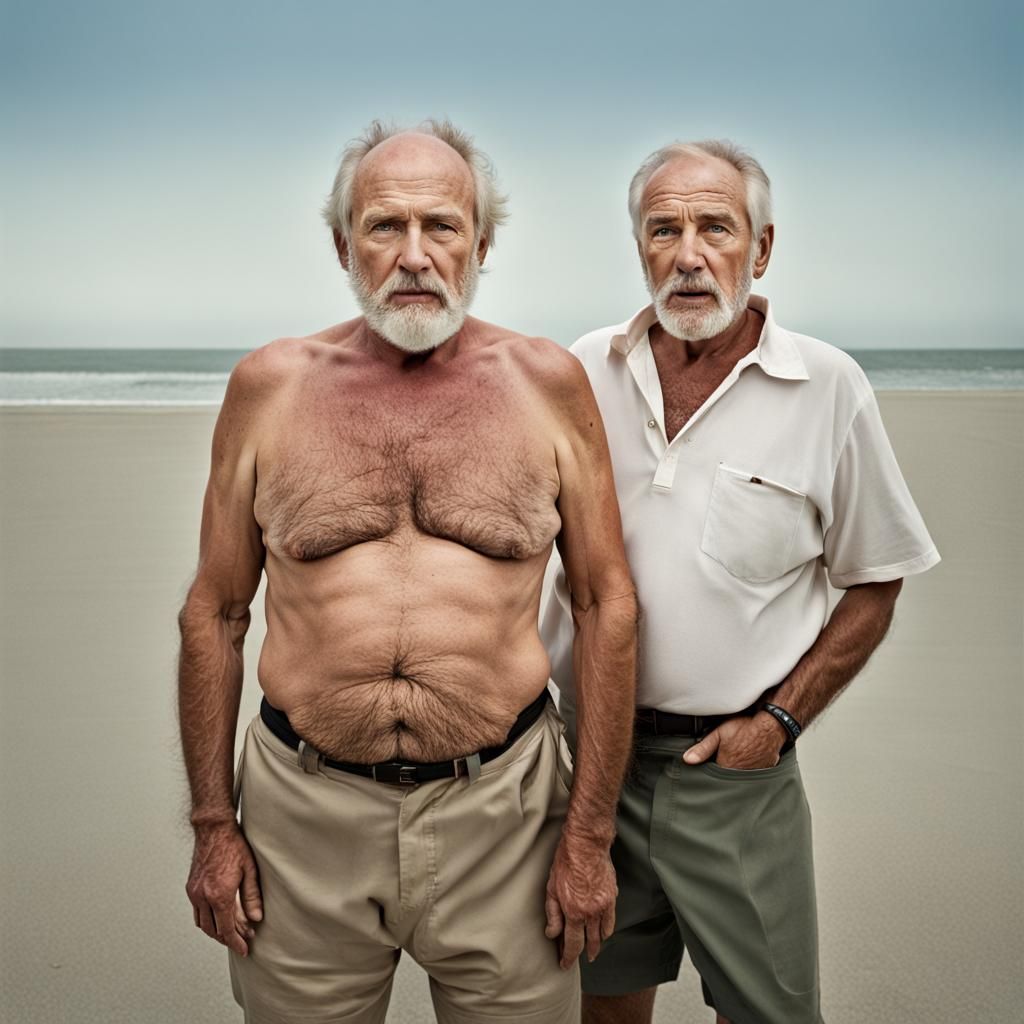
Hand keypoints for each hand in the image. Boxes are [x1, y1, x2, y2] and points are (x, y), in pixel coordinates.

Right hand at [186, 821, 261, 956]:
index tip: (244, 950)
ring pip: (202, 924)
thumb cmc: (234, 846)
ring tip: (232, 932)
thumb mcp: (250, 870)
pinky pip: (197, 913)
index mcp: (219, 895)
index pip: (227, 930)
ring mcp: (194, 893)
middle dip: (228, 939)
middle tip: (243, 940)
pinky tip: (218, 918)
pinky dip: (207, 921)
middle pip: (213, 931)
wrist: (213, 829)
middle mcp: (203, 897)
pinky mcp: (191, 887)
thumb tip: (256, 919)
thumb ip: (252, 896)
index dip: (236, 942)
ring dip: (216, 932)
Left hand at [544, 832, 616, 968]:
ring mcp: (604, 906)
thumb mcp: (551, 888)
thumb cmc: (566, 862)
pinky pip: (611, 921)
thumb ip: (553, 914)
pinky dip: (607, 930)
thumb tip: (552, 934)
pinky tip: (602, 933)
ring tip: (592, 950)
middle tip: (576, 959)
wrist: (587, 844)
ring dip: (597, 944)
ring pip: (602, 934)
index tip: (564, 964)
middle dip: (583, 954)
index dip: (568, 957)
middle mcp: (591, 913)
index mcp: (574, 912)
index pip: (573, 944)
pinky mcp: (612, 897)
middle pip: (590, 942)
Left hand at [682, 712, 786, 769]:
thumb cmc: (744, 728)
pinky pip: (754, 773)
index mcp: (726, 768)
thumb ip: (702, 748)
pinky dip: (751, 768)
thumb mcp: (718, 734)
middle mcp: (740, 775)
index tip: (712, 760)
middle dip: (724, 769)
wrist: (770, 726)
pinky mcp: (765, 771)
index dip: (711, 767)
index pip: (714, 774)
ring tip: (739, 755)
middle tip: (728, 754)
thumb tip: (687, 760)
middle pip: (727, 776)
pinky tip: (750, 757)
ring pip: (740, 776)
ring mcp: (754, 774)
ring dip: (738, 769)